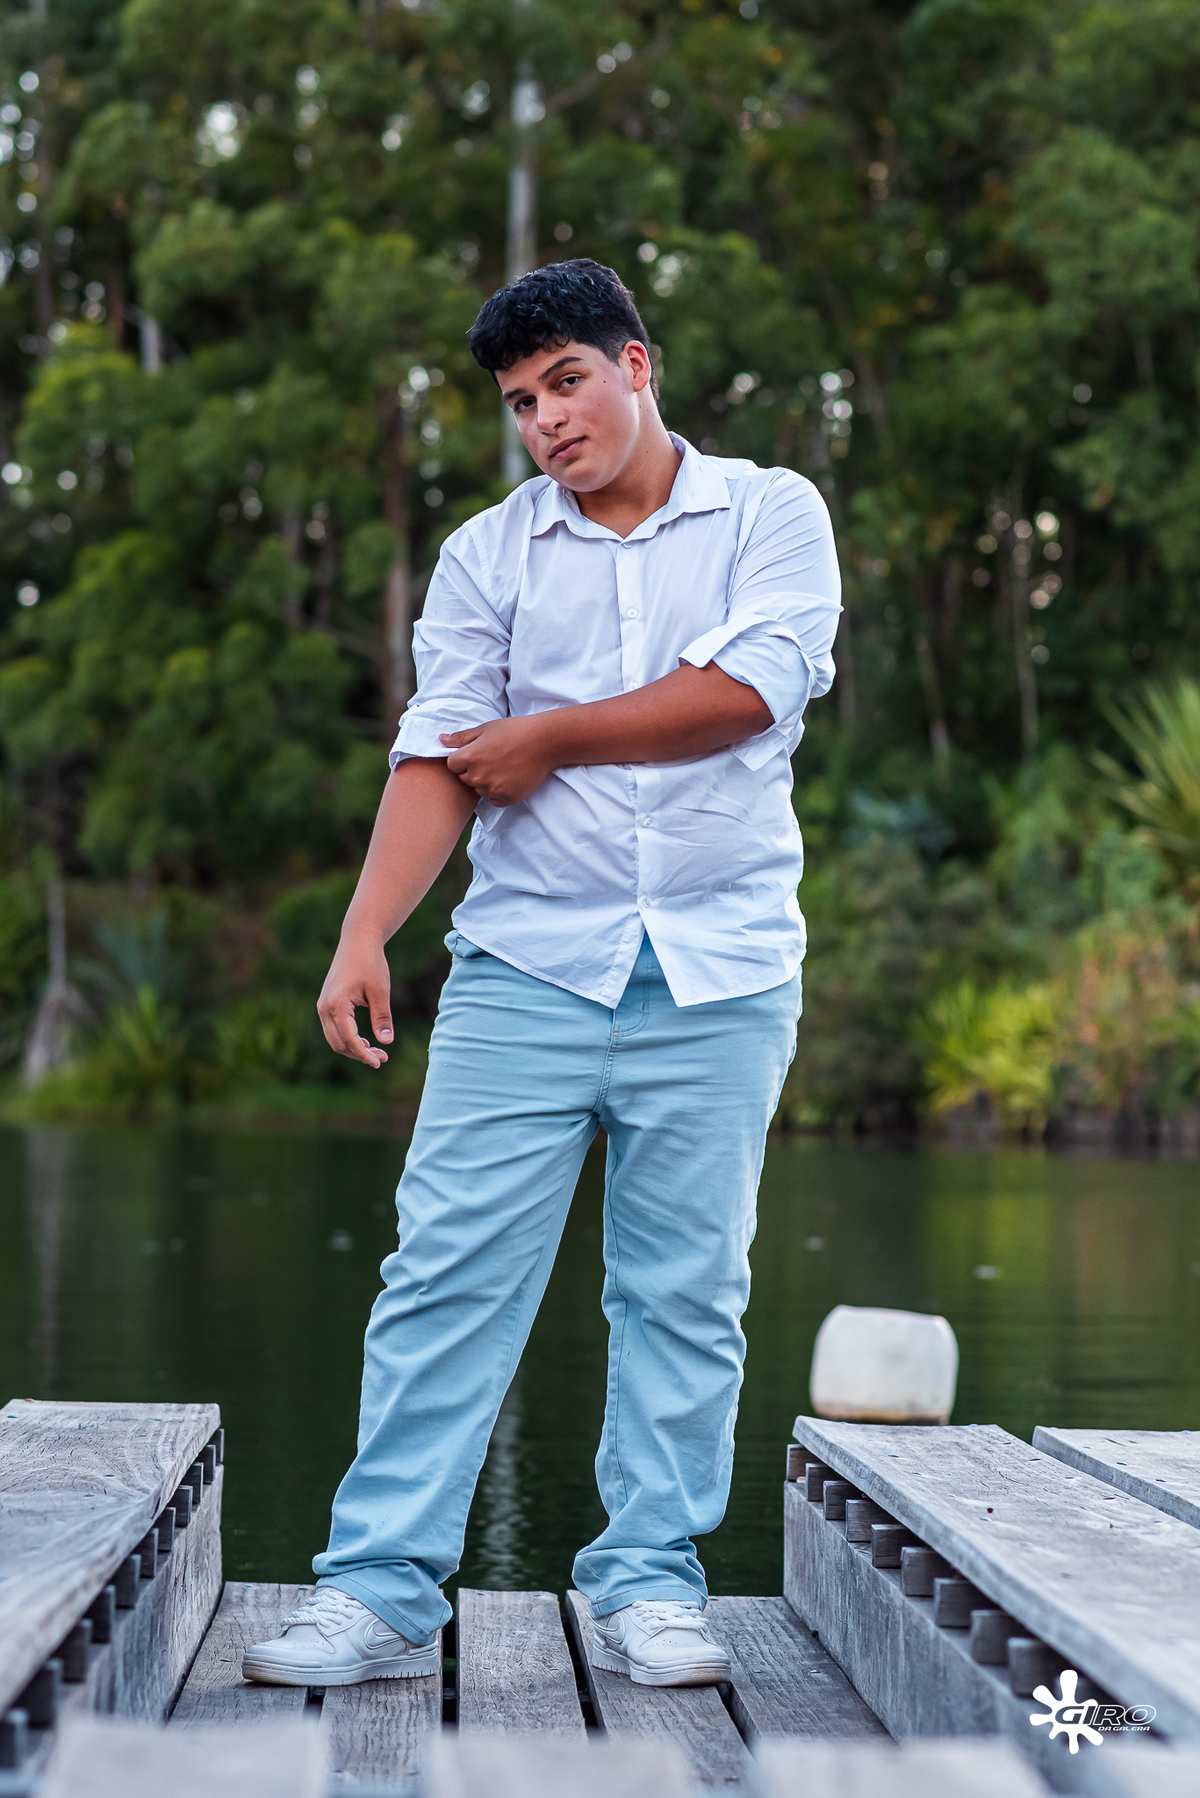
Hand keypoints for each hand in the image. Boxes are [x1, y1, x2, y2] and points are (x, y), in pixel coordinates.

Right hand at [317, 931, 393, 1067]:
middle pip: (338, 1044)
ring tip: (377, 1051)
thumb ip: (382, 1017)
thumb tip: (386, 1042)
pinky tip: (366, 1041)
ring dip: (353, 1049)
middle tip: (383, 1058)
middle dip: (359, 1054)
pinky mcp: (326, 1004)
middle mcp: (324, 1007)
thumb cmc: (371, 963)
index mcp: (337, 1005)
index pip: (349, 1039)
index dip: (364, 1055)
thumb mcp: (380, 991)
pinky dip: (348, 1039)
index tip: (380, 1062)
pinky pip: (334, 1029)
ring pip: (334, 1039)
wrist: (357, 941)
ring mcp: (323, 1006)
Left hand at [440, 716, 554, 805]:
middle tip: (492, 758)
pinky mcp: (507, 798)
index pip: (452, 766)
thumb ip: (461, 737)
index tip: (477, 753)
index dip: (462, 759)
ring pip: (479, 790)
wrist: (544, 742)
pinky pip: (494, 800)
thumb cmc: (514, 730)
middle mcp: (478, 776)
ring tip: (503, 766)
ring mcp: (493, 789)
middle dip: (473, 771)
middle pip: (464, 779)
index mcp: (469, 757)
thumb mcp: (485, 728)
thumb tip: (441, 740)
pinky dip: (499, 792)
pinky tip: (510, 777)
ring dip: (486, 782)